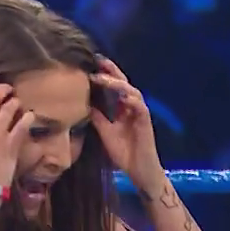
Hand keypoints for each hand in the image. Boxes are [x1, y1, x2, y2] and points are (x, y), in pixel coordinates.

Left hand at [90, 57, 163, 188]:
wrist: (139, 171)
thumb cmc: (124, 153)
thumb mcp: (105, 132)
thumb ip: (98, 117)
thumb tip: (84, 103)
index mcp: (122, 109)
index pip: (114, 87)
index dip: (105, 75)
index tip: (90, 65)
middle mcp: (131, 107)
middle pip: (123, 83)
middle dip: (112, 71)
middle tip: (99, 60)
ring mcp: (139, 113)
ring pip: (131, 91)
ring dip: (118, 83)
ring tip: (103, 78)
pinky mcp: (145, 121)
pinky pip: (140, 106)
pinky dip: (131, 99)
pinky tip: (121, 94)